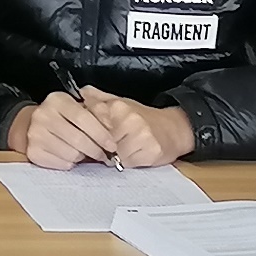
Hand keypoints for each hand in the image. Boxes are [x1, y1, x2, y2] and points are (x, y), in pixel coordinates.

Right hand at [7, 92, 120, 169]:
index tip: (112, 145)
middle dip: (96, 150)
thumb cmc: (64, 117)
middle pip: (77, 139)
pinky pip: (61, 164)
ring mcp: (35, 134)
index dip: (100, 133)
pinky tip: (71, 156)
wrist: (34, 124)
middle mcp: (43, 115)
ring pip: (70, 154)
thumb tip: (111, 127)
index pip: (82, 117)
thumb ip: (97, 113)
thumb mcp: (78, 107)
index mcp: (57, 100)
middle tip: (104, 155)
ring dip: (83, 157)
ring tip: (84, 153)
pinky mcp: (33, 152)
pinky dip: (70, 163)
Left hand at [80, 87, 195, 167]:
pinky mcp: (152, 151)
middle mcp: (129, 119)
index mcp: (117, 106)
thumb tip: (82, 92)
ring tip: (125, 148)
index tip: (94, 136)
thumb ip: (99, 98)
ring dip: (117, 156)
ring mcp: (142, 135)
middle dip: (104, 147)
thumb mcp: (120, 103)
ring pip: (116, 155)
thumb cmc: (142, 117)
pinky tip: (135, 153)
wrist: (173, 128)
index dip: (92, 134)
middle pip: (103, 143)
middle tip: (112, 144)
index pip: (92, 125)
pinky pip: (129, 163)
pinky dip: (129, 162)